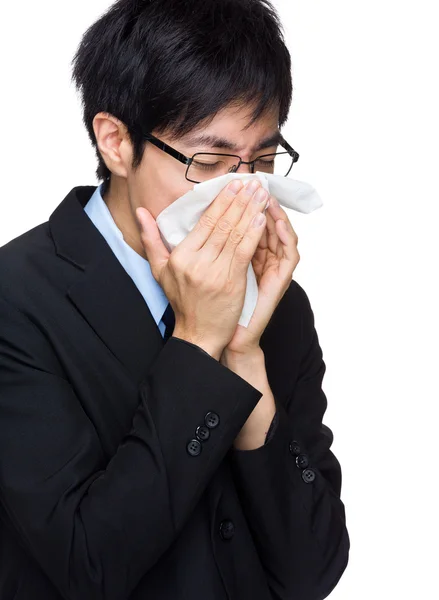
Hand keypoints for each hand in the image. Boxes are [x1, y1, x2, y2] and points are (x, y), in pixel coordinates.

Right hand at [134, 179, 268, 359]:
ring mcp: (215, 272)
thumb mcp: (160, 270)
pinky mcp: (231, 281)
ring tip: (261, 194)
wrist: (198, 333)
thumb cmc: (182, 301)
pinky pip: (244, 251)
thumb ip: (151, 239)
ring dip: (250, 211)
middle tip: (252, 181)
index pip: (205, 221)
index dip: (222, 200)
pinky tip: (261, 218)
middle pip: (222, 224)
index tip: (234, 184)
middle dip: (240, 200)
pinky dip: (254, 233)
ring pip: (235, 234)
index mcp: (181, 256)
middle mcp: (197, 261)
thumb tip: (141, 212)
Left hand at [223, 194, 299, 356]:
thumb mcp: (208, 271)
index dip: (243, 204)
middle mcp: (265, 258)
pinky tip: (277, 223)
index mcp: (247, 254)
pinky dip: (286, 237)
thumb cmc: (216, 305)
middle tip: (254, 182)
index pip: (248, 223)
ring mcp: (276, 268)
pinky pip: (290, 254)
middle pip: (267, 224)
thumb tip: (193, 224)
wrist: (224, 335)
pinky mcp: (282, 280)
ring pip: (283, 233)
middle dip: (259, 203)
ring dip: (276, 214)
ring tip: (267, 196)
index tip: (235, 184)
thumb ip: (207, 249)